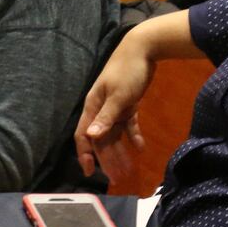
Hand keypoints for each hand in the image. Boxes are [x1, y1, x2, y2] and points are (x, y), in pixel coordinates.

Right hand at [74, 35, 154, 180]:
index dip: (85, 154)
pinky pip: (128, 125)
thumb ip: (106, 117)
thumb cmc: (127, 71)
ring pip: (114, 135)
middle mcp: (100, 109)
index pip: (84, 135)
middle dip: (107, 159)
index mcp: (93, 107)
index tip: (90, 172)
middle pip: (101, 139)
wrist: (143, 49)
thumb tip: (91, 137)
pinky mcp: (128, 104)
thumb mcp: (118, 95)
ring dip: (120, 152)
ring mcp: (114, 107)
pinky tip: (141, 149)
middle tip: (117, 178)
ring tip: (129, 169)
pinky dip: (133, 137)